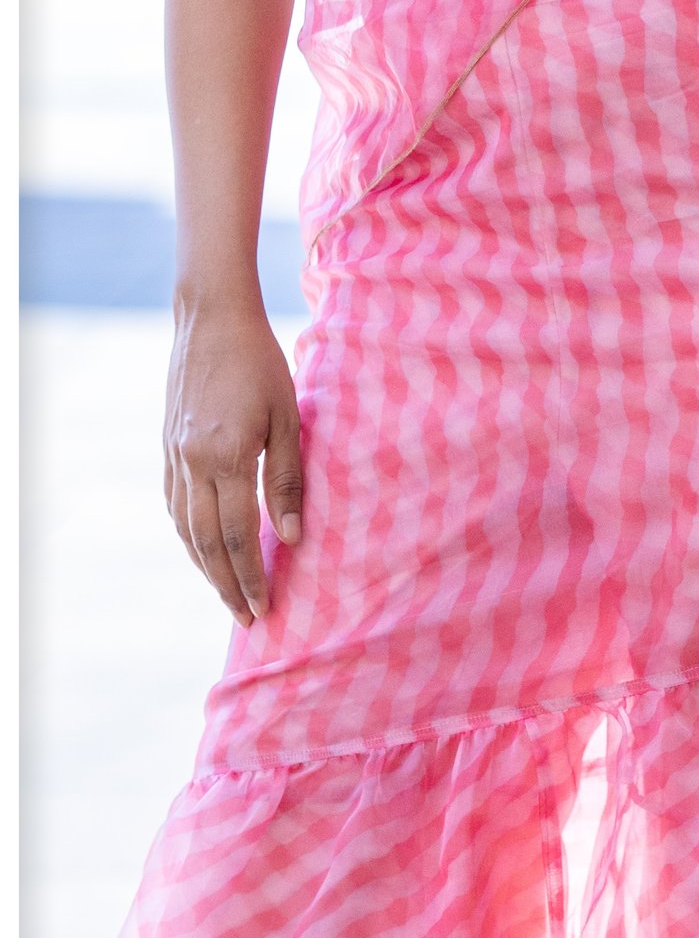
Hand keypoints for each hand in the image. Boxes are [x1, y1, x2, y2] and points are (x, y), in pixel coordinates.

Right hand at [163, 294, 301, 625]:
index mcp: (226, 458)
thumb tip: (292, 536)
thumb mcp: (288, 418)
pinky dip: (188, 533)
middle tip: (247, 617)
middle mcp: (192, 464)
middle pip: (206, 543)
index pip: (237, 536)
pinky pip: (174, 504)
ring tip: (227, 593)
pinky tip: (202, 548)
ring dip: (205, 566)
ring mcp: (174, 457)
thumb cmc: (261, 363)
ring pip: (185, 528)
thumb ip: (288, 479)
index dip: (250, 576)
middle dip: (227, 584)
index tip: (264, 608)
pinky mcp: (168, 447)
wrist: (211, 320)